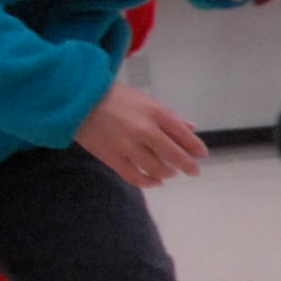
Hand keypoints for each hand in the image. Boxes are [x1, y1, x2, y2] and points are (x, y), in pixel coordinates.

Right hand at [76, 84, 207, 186]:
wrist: (79, 100)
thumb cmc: (116, 98)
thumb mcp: (146, 100)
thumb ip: (170, 116)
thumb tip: (192, 128)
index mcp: (156, 113)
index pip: (185, 136)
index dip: (196, 148)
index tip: (201, 155)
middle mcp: (145, 130)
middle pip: (175, 156)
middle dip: (188, 166)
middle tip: (194, 171)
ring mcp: (128, 146)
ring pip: (158, 169)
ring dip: (169, 173)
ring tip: (171, 172)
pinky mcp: (112, 158)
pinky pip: (136, 177)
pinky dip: (150, 182)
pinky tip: (156, 181)